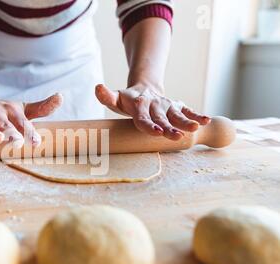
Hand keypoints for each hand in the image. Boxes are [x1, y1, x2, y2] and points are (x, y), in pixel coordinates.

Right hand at [0, 93, 62, 146]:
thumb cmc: (3, 112)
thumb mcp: (22, 109)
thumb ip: (42, 108)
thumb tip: (61, 97)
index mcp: (13, 111)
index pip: (23, 124)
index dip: (29, 133)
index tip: (35, 143)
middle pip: (5, 125)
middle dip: (11, 134)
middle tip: (16, 143)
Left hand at [95, 84, 210, 140]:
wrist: (145, 88)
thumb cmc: (127, 101)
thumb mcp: (115, 99)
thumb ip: (107, 96)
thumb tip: (97, 87)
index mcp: (139, 105)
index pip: (143, 117)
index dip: (149, 125)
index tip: (156, 131)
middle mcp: (155, 105)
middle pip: (162, 118)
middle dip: (169, 127)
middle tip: (176, 136)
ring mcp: (167, 106)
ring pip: (177, 115)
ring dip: (186, 122)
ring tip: (195, 128)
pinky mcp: (176, 106)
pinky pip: (187, 110)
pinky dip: (197, 115)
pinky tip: (206, 121)